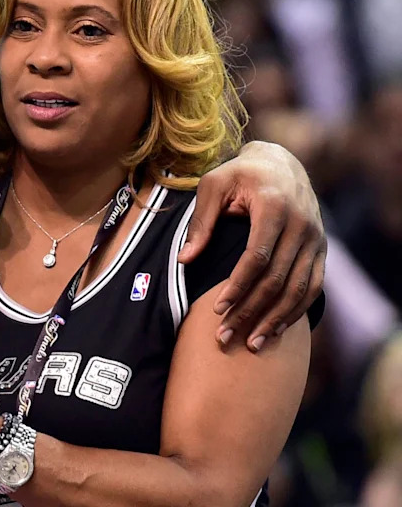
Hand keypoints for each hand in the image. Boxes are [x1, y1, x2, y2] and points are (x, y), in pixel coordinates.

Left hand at [178, 141, 324, 351]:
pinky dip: (296, 312)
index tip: (217, 309)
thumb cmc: (240, 174)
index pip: (257, 257)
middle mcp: (302, 224)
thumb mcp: (213, 185)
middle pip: (277, 280)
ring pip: (298, 289)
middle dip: (250, 311)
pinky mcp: (322, 250)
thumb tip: (184, 260)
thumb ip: (200, 222)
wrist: (282, 163)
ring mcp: (316, 239)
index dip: (237, 287)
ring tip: (251, 344)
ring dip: (274, 320)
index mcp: (275, 206)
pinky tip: (275, 330)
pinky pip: (313, 288)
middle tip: (225, 336)